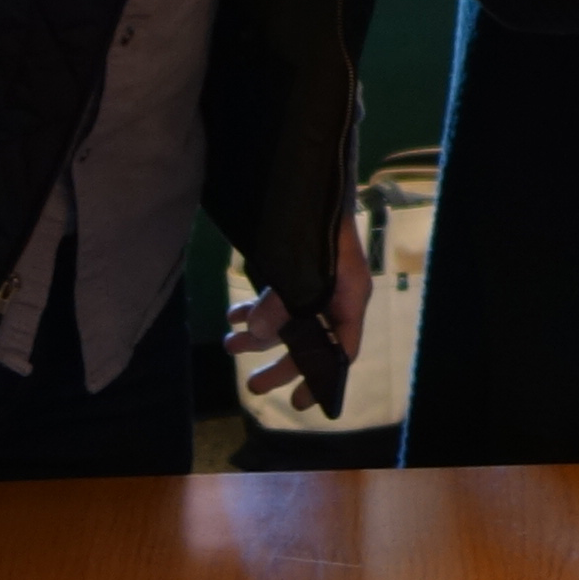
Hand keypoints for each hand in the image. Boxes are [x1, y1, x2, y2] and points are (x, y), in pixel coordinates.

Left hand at [230, 224, 372, 402]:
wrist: (315, 179)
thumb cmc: (320, 224)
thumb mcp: (303, 270)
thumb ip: (281, 305)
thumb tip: (256, 334)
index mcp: (348, 298)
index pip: (342, 349)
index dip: (323, 377)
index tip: (302, 401)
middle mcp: (335, 296)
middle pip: (310, 342)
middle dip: (280, 364)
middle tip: (253, 385)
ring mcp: (316, 283)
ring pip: (287, 321)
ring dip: (258, 335)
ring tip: (229, 344)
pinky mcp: (297, 268)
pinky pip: (276, 298)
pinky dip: (255, 308)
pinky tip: (234, 314)